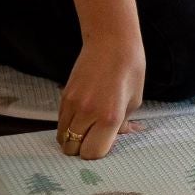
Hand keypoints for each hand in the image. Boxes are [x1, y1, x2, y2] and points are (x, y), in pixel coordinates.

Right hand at [57, 33, 145, 159]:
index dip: (98, 152)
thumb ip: (124, 124)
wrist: (112, 41)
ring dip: (72, 138)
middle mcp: (88, 113)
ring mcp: (73, 105)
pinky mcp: (64, 96)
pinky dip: (67, 127)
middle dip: (83, 148)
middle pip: (74, 149)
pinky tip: (80, 118)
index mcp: (110, 117)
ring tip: (86, 129)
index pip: (93, 153)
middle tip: (93, 138)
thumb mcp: (134, 100)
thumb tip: (119, 138)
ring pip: (63, 138)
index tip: (104, 144)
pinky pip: (60, 123)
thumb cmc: (130, 69)